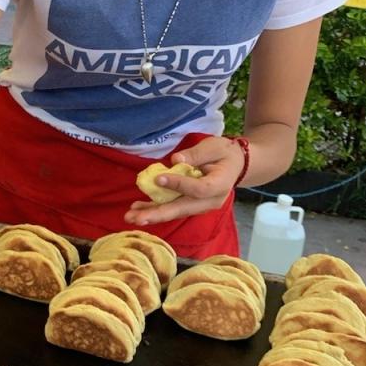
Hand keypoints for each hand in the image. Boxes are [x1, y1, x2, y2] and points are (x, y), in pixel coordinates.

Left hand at [125, 136, 245, 226]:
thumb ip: (196, 154)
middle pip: (182, 209)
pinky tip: (136, 209)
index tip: (158, 178)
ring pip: (174, 212)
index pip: (199, 189)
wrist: (235, 166)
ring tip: (130, 216)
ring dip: (151, 214)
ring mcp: (200, 206)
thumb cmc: (225, 154)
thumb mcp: (214, 147)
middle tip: (136, 217)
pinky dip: (154, 209)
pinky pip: (171, 208)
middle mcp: (210, 201)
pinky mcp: (190, 205)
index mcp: (220, 185)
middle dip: (158, 214)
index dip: (179, 185)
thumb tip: (176, 161)